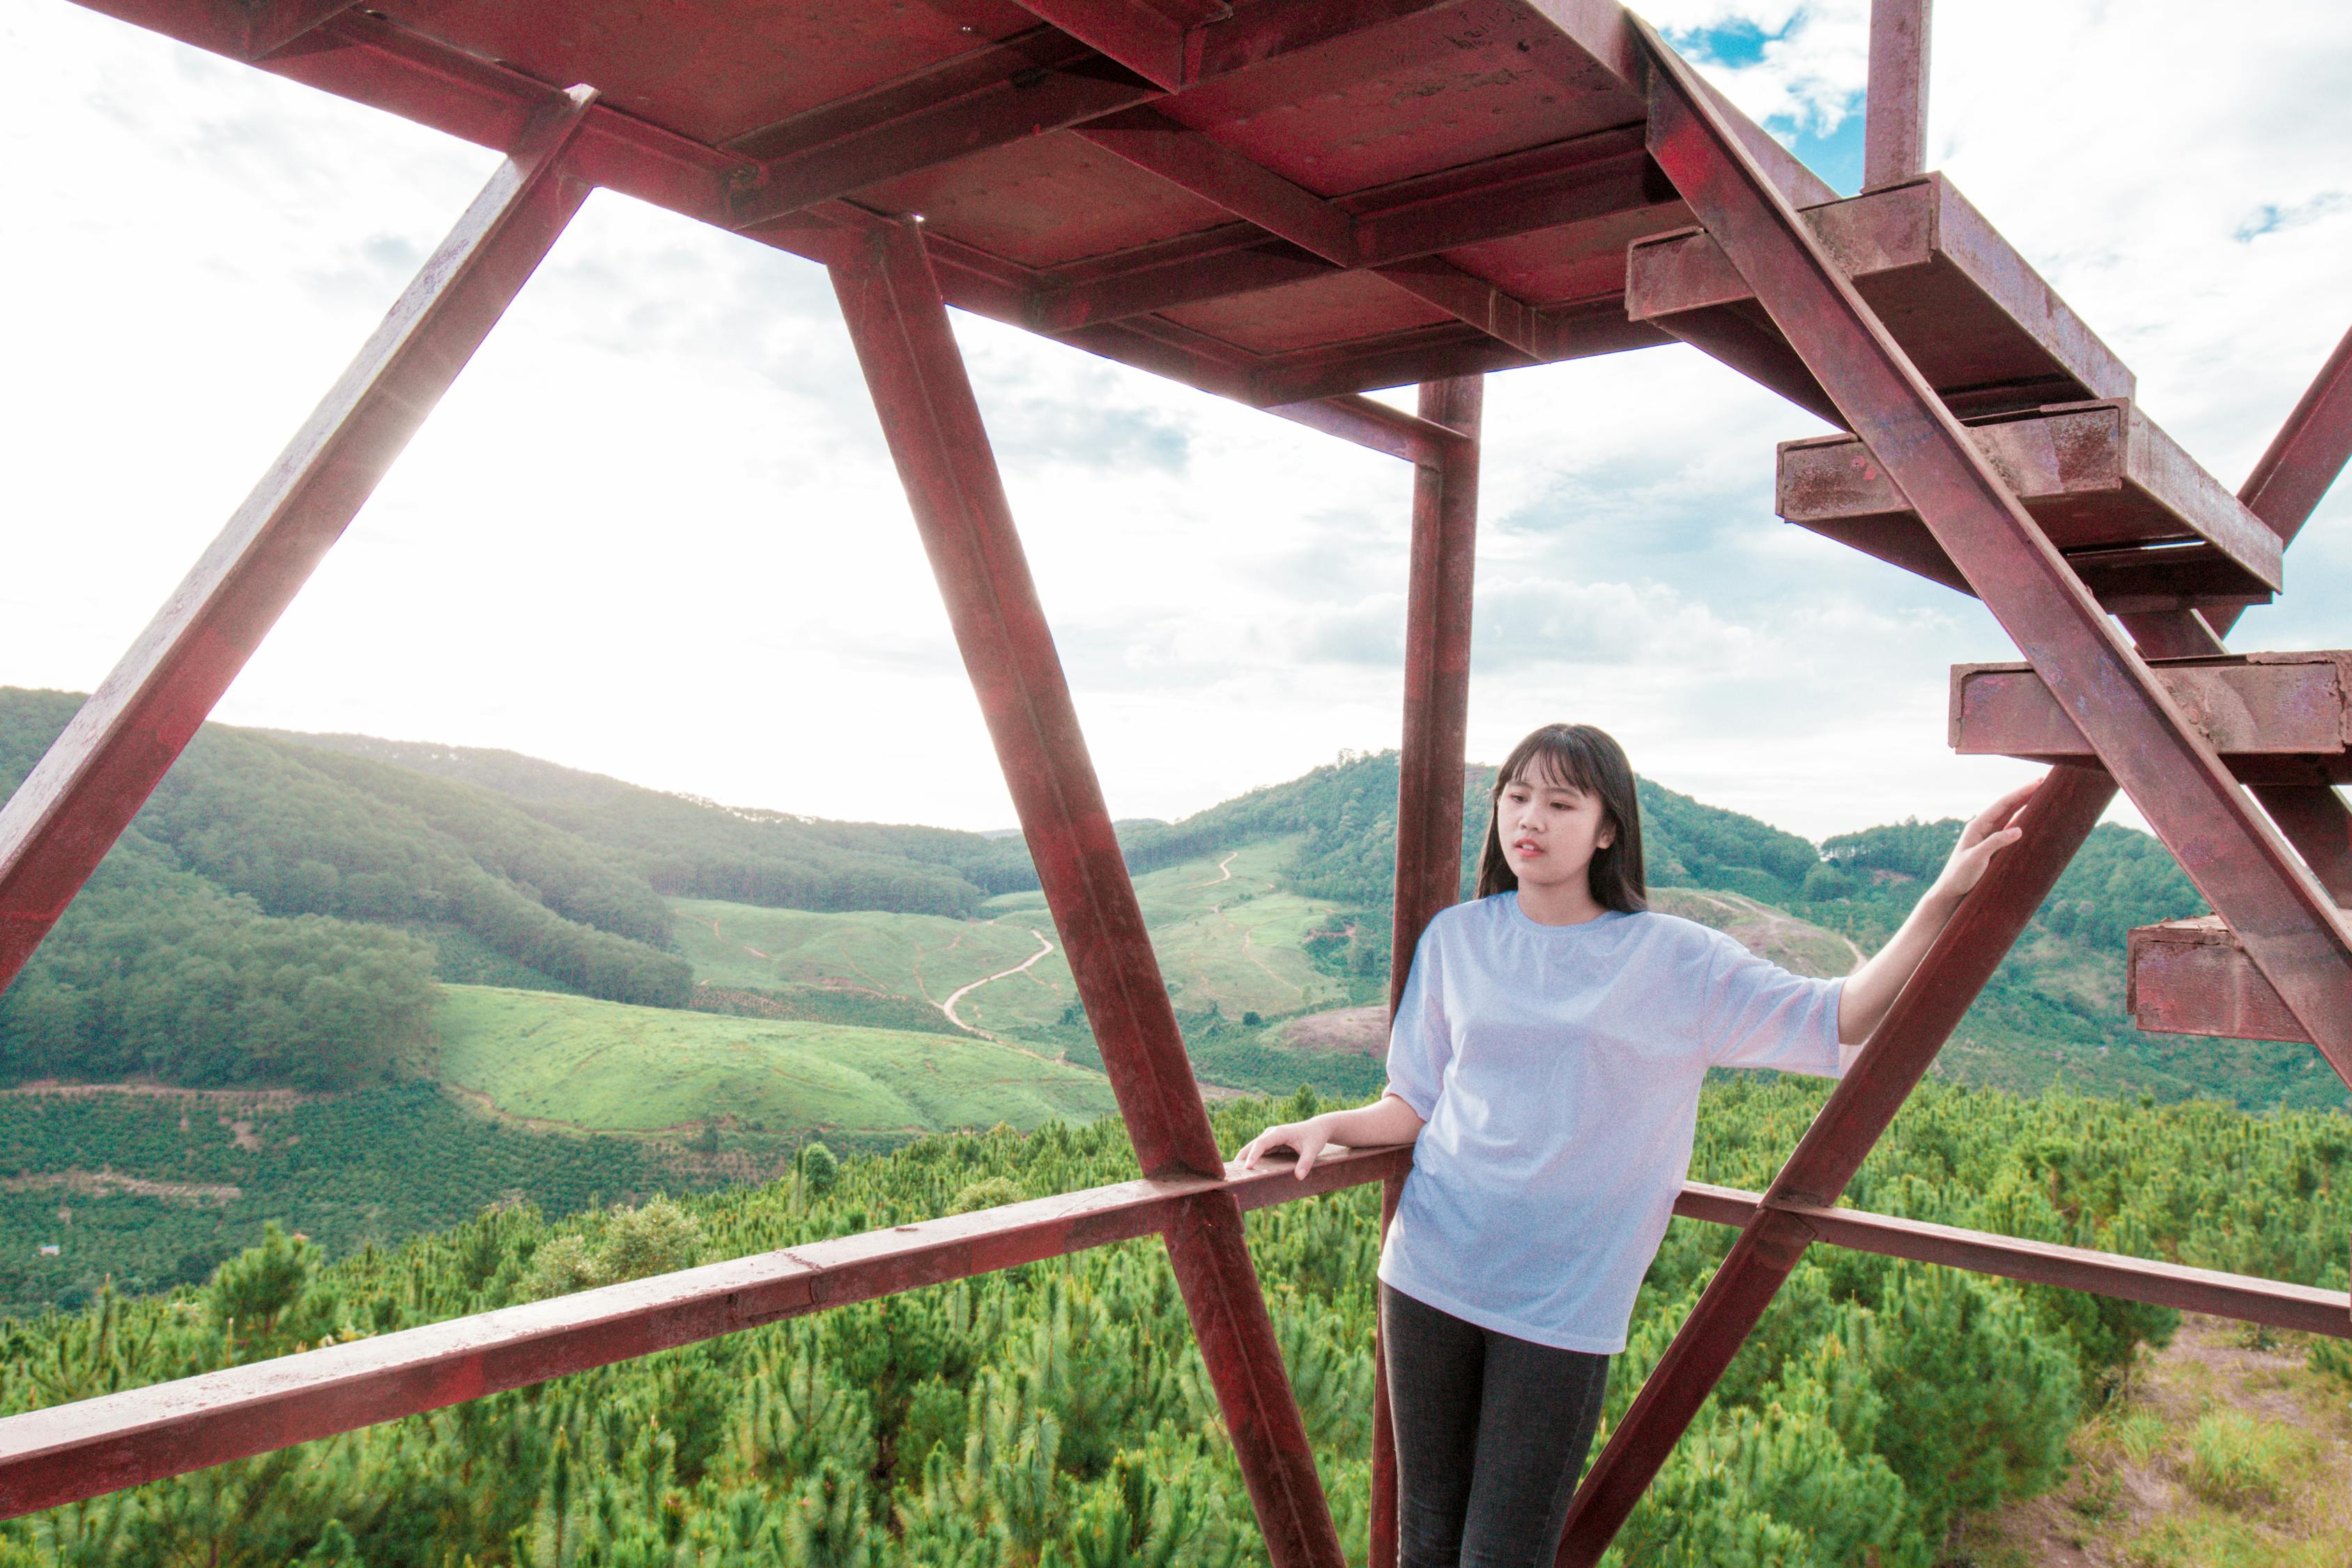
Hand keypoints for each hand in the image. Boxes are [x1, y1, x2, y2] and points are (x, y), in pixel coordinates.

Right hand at [1234, 1116, 1334, 1179]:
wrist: (1317, 1128)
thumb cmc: (1314, 1138)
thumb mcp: (1312, 1150)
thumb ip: (1305, 1163)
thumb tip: (1298, 1177)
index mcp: (1279, 1133)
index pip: (1262, 1144)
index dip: (1253, 1155)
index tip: (1247, 1167)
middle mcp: (1271, 1134)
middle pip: (1252, 1145)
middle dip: (1242, 1157)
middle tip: (1232, 1172)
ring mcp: (1270, 1138)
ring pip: (1253, 1148)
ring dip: (1244, 1158)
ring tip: (1235, 1173)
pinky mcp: (1271, 1143)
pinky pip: (1259, 1152)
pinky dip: (1252, 1159)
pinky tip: (1247, 1170)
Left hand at [1931, 780, 2039, 903]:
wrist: (1952, 890)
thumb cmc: (1960, 875)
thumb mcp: (1977, 858)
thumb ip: (1995, 843)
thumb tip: (2019, 829)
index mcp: (1977, 826)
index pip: (2002, 805)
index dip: (2020, 793)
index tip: (2037, 783)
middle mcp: (1983, 827)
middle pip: (2007, 806)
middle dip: (2025, 794)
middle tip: (2043, 781)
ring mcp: (1989, 836)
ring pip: (2010, 816)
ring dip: (2024, 805)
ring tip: (2041, 794)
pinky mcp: (1993, 846)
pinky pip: (2010, 829)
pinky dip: (2021, 821)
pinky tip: (2030, 816)